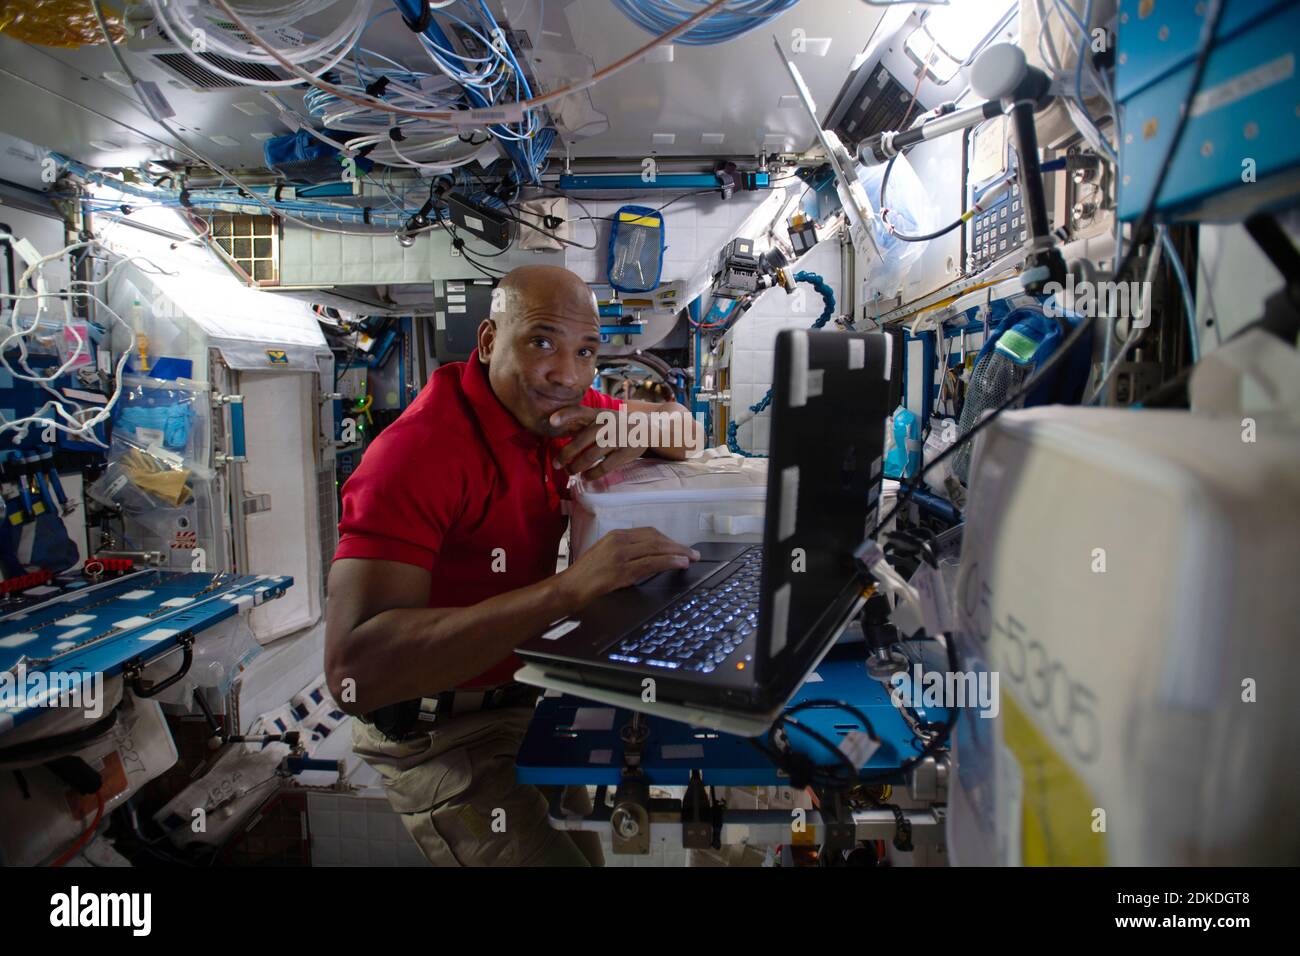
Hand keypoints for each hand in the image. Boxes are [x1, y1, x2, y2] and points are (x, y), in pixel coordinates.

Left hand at [547, 405, 645, 479]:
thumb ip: (581, 422)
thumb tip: (552, 426)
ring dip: (577, 466)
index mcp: (598, 414)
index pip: (580, 411)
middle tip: (556, 464)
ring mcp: (618, 438)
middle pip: (582, 440)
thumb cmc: (616, 424)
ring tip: (570, 472)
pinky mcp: (626, 452)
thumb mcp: (601, 417)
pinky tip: (586, 476)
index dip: (565, 415)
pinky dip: (593, 473)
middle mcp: (607, 424)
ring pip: (591, 455)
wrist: (647, 428)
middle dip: (566, 454)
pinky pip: (605, 466)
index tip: (551, 422)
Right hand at [557, 528, 699, 607]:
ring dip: (678, 553)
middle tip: (692, 552)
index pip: (649, 532)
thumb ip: (624, 551)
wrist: (569, 587)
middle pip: (656, 538)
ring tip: (691, 558)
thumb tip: (648, 555)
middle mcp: (619, 541)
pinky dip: (669, 562)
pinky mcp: (622, 571)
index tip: (679, 546)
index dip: (668, 539)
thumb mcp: (605, 554)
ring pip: (657, 549)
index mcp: (616, 535)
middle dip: (677, 545)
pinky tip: (680, 563)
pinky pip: (652, 563)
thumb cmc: (585, 574)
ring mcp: (621, 555)